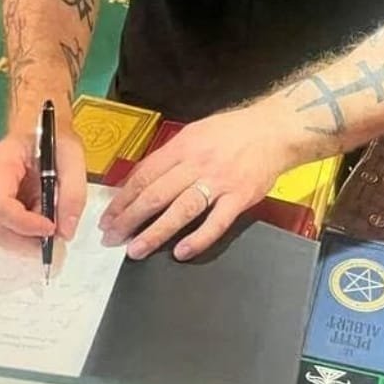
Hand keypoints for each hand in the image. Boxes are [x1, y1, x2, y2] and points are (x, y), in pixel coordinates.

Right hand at [0, 129, 86, 253]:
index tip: (52, 228)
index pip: (0, 205)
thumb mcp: (72, 158)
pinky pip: (2, 230)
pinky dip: (23, 233)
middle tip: (55, 239)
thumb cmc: (52, 139)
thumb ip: (73, 194)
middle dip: (27, 241)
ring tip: (48, 221)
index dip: (25, 224)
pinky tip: (39, 219)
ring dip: (26, 238)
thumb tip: (66, 231)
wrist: (38, 130)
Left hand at [98, 107, 294, 261]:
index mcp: (183, 146)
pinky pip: (216, 222)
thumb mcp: (195, 132)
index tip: (108, 217)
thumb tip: (142, 178)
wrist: (274, 130)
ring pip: (180, 210)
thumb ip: (171, 155)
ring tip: (136, 250)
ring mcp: (219, 182)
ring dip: (155, 232)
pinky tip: (181, 252)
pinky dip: (198, 239)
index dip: (123, 198)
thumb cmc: (233, 131)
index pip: (145, 175)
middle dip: (129, 219)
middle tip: (112, 238)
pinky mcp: (240, 197)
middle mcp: (197, 163)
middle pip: (156, 194)